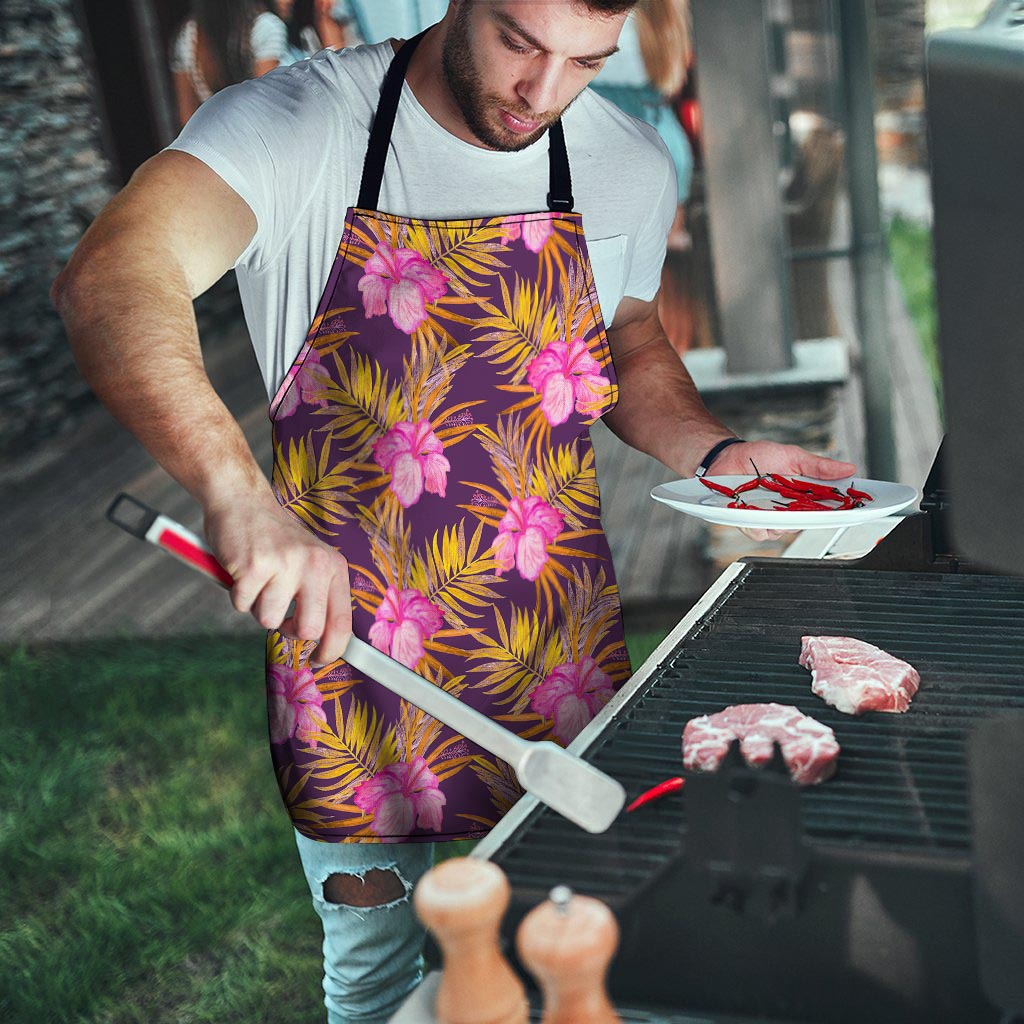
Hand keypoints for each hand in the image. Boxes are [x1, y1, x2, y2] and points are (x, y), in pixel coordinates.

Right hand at [203, 494, 351, 666]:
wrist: (242, 500)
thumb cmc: (275, 539)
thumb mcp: (311, 560)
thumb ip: (320, 595)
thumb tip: (326, 642)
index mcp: (333, 566)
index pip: (342, 622)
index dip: (332, 650)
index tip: (318, 660)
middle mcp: (315, 564)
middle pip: (309, 629)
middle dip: (289, 631)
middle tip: (279, 614)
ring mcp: (285, 564)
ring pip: (269, 620)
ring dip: (258, 607)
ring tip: (259, 579)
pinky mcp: (254, 566)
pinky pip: (242, 605)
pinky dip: (237, 595)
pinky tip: (242, 571)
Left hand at [707, 440, 856, 542]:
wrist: (727, 458)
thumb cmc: (759, 457)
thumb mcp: (793, 456)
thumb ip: (819, 466)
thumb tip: (848, 468)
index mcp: (804, 495)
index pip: (829, 508)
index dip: (843, 511)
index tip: (857, 509)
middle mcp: (790, 510)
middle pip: (809, 523)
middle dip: (810, 515)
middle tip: (804, 502)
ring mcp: (771, 518)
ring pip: (784, 531)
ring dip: (780, 518)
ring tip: (770, 499)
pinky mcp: (751, 523)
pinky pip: (760, 532)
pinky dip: (757, 522)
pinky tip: (752, 508)